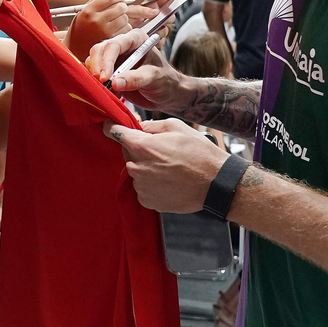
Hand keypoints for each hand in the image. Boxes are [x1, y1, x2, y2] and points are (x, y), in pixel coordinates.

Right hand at [66, 0, 130, 61]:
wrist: (74, 49)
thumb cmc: (79, 28)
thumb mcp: (84, 10)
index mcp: (88, 10)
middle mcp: (95, 20)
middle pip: (120, 7)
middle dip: (123, 6)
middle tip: (120, 8)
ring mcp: (103, 32)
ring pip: (125, 18)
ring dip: (124, 17)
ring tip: (117, 19)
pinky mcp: (110, 41)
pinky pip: (126, 30)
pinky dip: (125, 28)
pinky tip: (117, 28)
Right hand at [85, 28, 186, 112]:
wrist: (168, 94)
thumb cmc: (166, 81)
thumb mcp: (155, 78)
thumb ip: (136, 79)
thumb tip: (115, 82)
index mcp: (136, 39)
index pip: (115, 45)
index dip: (107, 60)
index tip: (105, 77)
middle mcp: (122, 46)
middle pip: (100, 51)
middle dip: (97, 67)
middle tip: (101, 84)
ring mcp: (114, 59)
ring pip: (94, 62)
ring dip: (95, 76)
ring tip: (106, 89)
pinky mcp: (109, 73)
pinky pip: (95, 75)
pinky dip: (96, 83)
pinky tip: (106, 91)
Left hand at [105, 117, 226, 213]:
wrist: (215, 183)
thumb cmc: (199, 154)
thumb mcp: (176, 127)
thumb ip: (151, 126)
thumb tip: (138, 127)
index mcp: (141, 146)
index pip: (114, 132)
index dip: (112, 126)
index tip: (111, 125)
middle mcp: (137, 167)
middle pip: (127, 153)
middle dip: (139, 149)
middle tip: (161, 150)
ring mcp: (141, 186)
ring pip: (136, 170)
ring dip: (146, 167)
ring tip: (169, 167)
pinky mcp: (147, 201)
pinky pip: (142, 187)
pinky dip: (151, 183)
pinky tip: (168, 180)